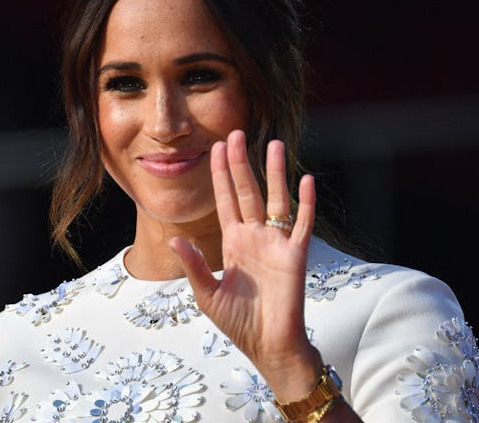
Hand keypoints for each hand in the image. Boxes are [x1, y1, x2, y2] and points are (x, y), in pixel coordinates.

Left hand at [170, 129, 321, 399]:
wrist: (267, 346)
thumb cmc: (238, 322)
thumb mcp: (207, 294)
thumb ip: (193, 265)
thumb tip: (173, 240)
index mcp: (232, 243)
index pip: (225, 201)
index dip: (220, 175)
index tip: (215, 148)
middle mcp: (254, 237)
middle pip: (247, 192)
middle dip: (240, 163)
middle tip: (236, 133)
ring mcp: (276, 244)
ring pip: (275, 200)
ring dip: (274, 173)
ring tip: (274, 144)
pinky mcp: (295, 256)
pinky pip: (302, 224)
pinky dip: (305, 203)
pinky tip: (305, 180)